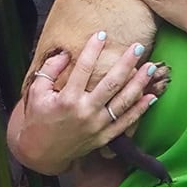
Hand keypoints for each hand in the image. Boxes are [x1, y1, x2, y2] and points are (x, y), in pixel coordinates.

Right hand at [15, 31, 162, 173]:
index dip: (93, 49)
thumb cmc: (37, 119)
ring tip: (151, 67)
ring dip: (139, 83)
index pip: (84, 68)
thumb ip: (49, 70)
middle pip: (111, 83)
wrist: (40, 153)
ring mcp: (97, 126)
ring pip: (123, 102)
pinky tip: (151, 96)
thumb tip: (66, 53)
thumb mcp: (35, 92)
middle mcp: (85, 112)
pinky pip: (126, 123)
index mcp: (67, 99)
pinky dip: (140, 110)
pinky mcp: (104, 138)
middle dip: (126, 63)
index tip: (102, 33)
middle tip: (138, 47)